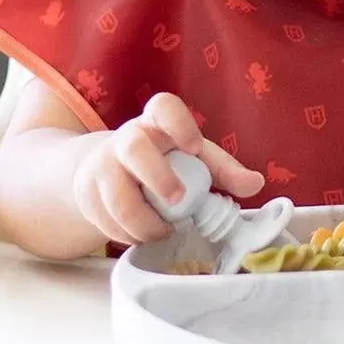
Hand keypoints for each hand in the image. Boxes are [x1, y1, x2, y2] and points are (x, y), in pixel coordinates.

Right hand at [70, 92, 264, 247]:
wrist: (109, 171)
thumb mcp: (196, 161)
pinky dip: (129, 236)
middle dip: (158, 177)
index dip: (179, 124)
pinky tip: (144, 235)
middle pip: (134, 149)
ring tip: (165, 230)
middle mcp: (127, 139)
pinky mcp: (88, 194)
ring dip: (145, 222)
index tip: (195, 147)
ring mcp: (103, 166)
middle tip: (178, 200)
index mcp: (157, 123)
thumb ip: (225, 171)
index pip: (164, 107)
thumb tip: (256, 183)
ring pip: (117, 196)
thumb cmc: (165, 162)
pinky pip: (107, 221)